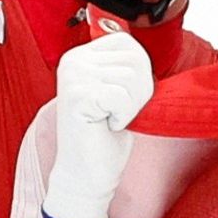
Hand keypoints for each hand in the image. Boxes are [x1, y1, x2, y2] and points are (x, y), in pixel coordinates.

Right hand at [43, 30, 153, 217]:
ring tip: (111, 119)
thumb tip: (144, 53)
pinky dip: (124, 116)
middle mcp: (73, 61)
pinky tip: (106, 125)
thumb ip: (126, 67)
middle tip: (118, 113)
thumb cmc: (104, 135)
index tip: (122, 98)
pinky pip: (123, 96)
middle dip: (139, 92)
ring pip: (132, 77)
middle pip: (135, 59)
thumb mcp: (118, 90)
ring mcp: (72, 77)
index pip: (129, 44)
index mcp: (81, 55)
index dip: (140, 74)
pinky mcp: (77, 96)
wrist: (86, 173)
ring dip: (131, 106)